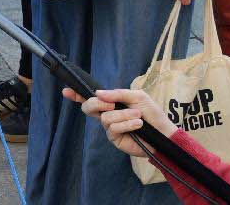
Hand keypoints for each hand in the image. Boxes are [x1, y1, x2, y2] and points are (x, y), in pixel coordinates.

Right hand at [60, 87, 174, 157]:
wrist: (163, 132)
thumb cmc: (151, 113)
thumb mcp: (136, 96)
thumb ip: (117, 94)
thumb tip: (98, 93)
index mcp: (110, 103)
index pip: (89, 98)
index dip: (76, 95)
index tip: (66, 91)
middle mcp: (106, 115)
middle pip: (89, 107)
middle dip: (97, 103)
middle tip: (111, 104)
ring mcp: (110, 128)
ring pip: (105, 118)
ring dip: (123, 115)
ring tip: (138, 117)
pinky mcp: (115, 139)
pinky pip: (113, 128)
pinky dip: (127, 124)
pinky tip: (137, 125)